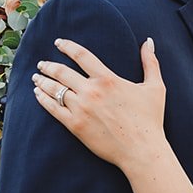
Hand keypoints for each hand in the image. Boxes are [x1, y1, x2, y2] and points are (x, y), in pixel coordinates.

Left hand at [32, 37, 165, 169]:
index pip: (81, 55)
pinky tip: (38, 94)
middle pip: (62, 72)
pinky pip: (53, 109)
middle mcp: (91, 91)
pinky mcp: (75, 126)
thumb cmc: (150, 120)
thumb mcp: (155, 87)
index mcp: (108, 79)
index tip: (58, 43)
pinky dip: (43, 100)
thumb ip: (150, 62)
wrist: (141, 150)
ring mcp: (81, 109)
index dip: (67, 46)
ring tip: (36, 77)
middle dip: (49, 65)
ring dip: (43, 81)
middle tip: (42, 63)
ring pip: (55, 89)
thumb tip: (149, 42)